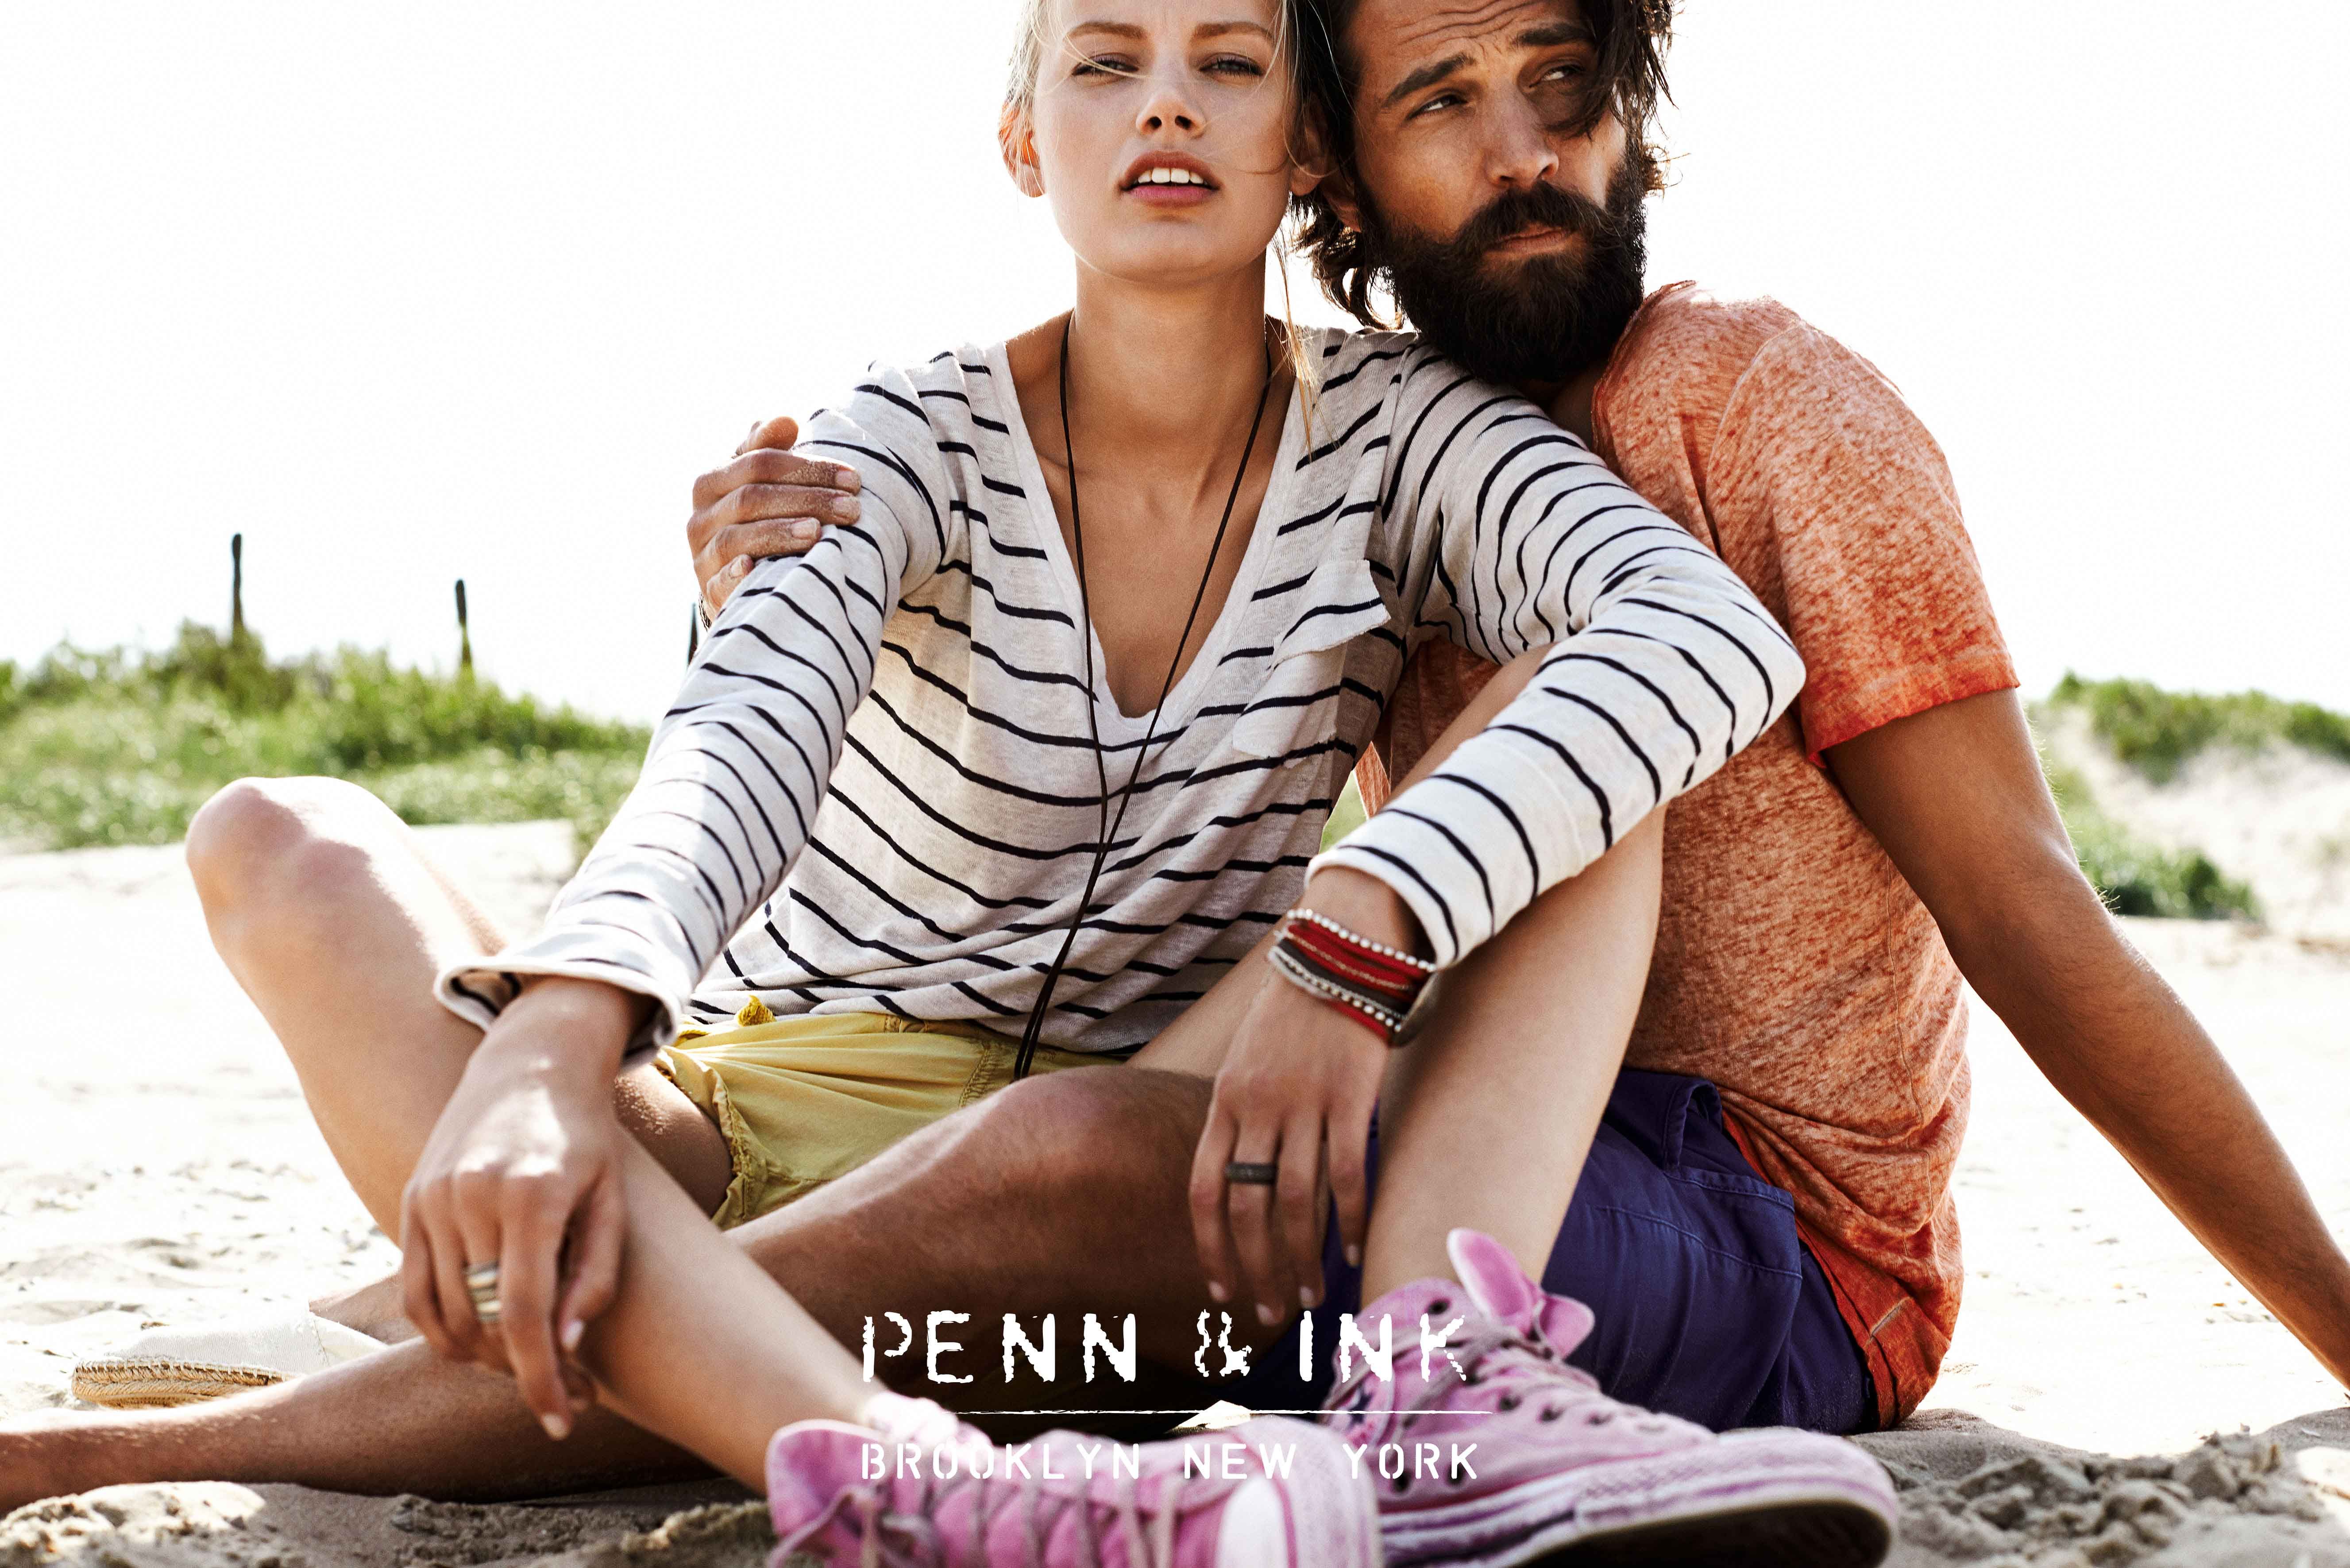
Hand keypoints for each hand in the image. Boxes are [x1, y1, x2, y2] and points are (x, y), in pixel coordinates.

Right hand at [399, 978, 642, 1437]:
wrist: (530, 1066)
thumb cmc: (586, 1139)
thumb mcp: (612, 1200)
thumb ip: (595, 1275)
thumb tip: (565, 1349)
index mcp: (530, 1197)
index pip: (526, 1316)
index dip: (542, 1378)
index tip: (562, 1420)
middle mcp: (470, 1198)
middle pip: (485, 1323)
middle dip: (523, 1371)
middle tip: (566, 1388)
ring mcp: (431, 1200)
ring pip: (446, 1316)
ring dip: (485, 1355)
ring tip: (531, 1359)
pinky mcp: (409, 1203)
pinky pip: (414, 1291)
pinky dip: (444, 1328)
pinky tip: (483, 1340)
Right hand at [688, 416, 863, 617]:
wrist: (725, 577)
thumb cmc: (752, 518)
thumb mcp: (754, 480)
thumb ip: (767, 448)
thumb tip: (786, 419)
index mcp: (712, 481)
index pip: (761, 462)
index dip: (808, 468)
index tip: (853, 480)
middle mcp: (700, 516)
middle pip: (753, 498)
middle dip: (807, 500)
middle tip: (852, 509)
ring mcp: (703, 555)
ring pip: (739, 538)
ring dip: (781, 533)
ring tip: (820, 532)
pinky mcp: (709, 591)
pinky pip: (721, 582)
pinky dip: (738, 575)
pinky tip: (759, 569)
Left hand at [1188, 870, 1425, 1327]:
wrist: (1339, 954)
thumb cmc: (1293, 1018)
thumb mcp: (1247, 1065)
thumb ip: (1242, 1120)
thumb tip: (1247, 1185)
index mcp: (1224, 1102)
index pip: (1204, 1190)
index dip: (1210, 1247)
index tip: (1220, 1290)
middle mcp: (1256, 1107)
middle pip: (1249, 1207)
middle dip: (1256, 1267)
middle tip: (1268, 1313)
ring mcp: (1302, 1102)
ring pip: (1297, 1200)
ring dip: (1303, 1257)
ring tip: (1310, 1297)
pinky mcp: (1348, 1096)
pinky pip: (1347, 1171)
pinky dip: (1350, 1218)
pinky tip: (1352, 1251)